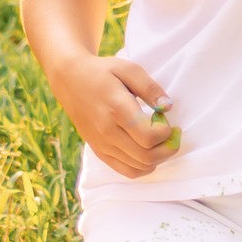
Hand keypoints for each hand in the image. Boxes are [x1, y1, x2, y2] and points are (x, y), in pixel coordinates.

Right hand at [46, 55, 177, 177]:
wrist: (70, 80)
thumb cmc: (102, 72)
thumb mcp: (128, 69)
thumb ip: (150, 88)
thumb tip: (168, 107)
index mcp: (116, 109)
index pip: (149, 137)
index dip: (166, 132)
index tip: (165, 118)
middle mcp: (108, 131)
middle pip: (147, 157)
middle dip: (168, 148)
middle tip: (171, 132)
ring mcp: (102, 144)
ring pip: (139, 167)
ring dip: (158, 158)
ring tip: (159, 139)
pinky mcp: (99, 151)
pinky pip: (127, 171)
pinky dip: (143, 166)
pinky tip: (147, 150)